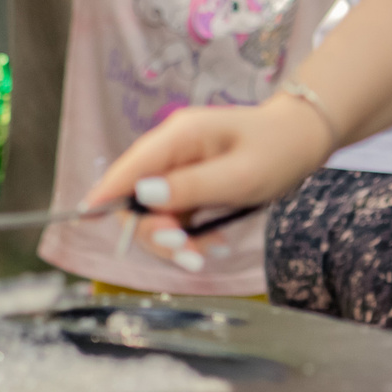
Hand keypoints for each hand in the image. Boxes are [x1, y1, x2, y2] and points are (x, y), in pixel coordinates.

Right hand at [81, 93, 332, 266]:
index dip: (106, 194)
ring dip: (176, 240)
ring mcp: (178, 168)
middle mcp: (170, 151)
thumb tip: (144, 195)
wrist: (303, 139)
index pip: (129, 168)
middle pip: (136, 197)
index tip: (89, 218)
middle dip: (155, 232)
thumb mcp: (241, 175)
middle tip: (189, 255)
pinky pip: (176, 217)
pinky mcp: (189, 185)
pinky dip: (191, 237)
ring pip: (155, 213)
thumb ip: (192, 187)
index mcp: (177, 137)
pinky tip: (216, 246)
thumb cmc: (278, 151)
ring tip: (209, 255)